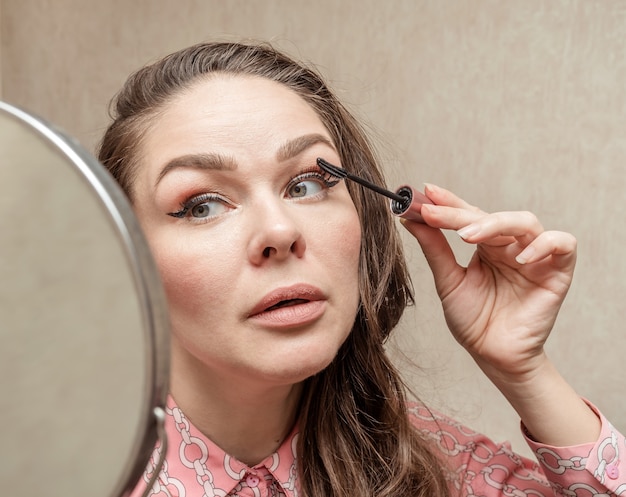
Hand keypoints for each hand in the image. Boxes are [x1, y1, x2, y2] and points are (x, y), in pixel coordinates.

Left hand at [401, 183, 576, 383]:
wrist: (493, 356)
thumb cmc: (473, 321)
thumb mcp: (448, 282)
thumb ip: (435, 249)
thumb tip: (411, 220)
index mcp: (487, 246)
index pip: (469, 215)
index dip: (449, 202)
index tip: (425, 192)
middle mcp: (511, 246)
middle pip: (492, 216)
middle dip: (460, 213)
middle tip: (433, 213)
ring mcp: (535, 256)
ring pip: (525, 222)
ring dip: (496, 223)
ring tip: (468, 235)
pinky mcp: (558, 271)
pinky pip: (562, 244)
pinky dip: (543, 244)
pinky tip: (520, 258)